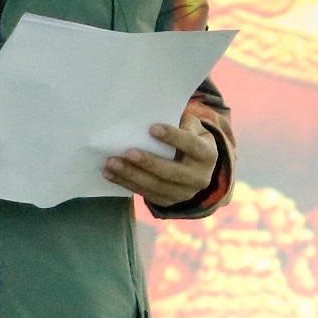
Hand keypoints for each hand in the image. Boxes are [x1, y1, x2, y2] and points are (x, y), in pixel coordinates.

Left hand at [105, 106, 220, 205]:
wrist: (197, 169)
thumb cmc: (190, 139)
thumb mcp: (193, 128)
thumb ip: (180, 123)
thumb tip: (153, 116)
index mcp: (207, 155)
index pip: (191, 145)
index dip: (172, 137)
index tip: (152, 128)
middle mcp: (199, 177)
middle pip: (172, 172)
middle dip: (148, 162)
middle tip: (127, 151)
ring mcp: (184, 193)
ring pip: (156, 186)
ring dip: (131, 175)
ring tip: (112, 163)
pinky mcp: (168, 201)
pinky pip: (146, 194)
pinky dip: (126, 183)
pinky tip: (110, 174)